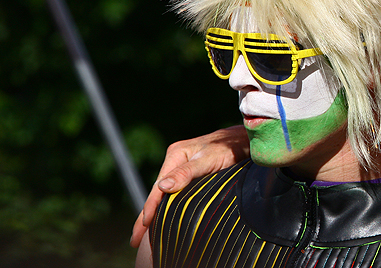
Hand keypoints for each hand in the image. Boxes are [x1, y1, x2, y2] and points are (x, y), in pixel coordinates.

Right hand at [130, 124, 248, 247]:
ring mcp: (183, 165)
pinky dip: (167, 206)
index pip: (158, 188)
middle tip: (135, 240)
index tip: (142, 228)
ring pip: (166, 193)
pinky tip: (164, 218)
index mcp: (175, 154)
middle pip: (158, 192)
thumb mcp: (209, 160)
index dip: (149, 209)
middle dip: (146, 216)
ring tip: (145, 235)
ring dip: (156, 212)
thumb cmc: (229, 147)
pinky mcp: (192, 171)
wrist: (245, 139)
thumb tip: (163, 188)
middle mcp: (176, 159)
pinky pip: (175, 191)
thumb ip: (187, 172)